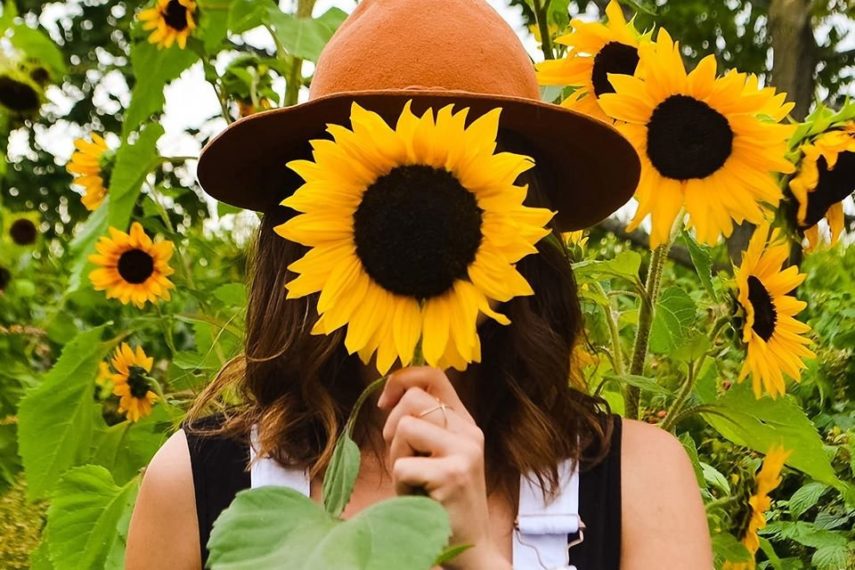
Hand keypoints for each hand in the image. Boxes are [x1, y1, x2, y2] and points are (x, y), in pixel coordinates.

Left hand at [377, 367, 510, 569]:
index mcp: (465, 423)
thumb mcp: (435, 454)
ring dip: (397, 458)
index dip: (402, 380)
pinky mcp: (454, 474)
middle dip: (393, 428)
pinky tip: (418, 497)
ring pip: (405, 428)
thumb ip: (423, 424)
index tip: (384, 403)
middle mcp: (470, 432)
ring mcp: (465, 452)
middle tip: (403, 459)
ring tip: (414, 480)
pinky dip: (401, 485)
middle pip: (413, 400)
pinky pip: (403, 466)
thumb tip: (389, 394)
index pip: (434, 376)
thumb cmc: (441, 500)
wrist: (472, 546)